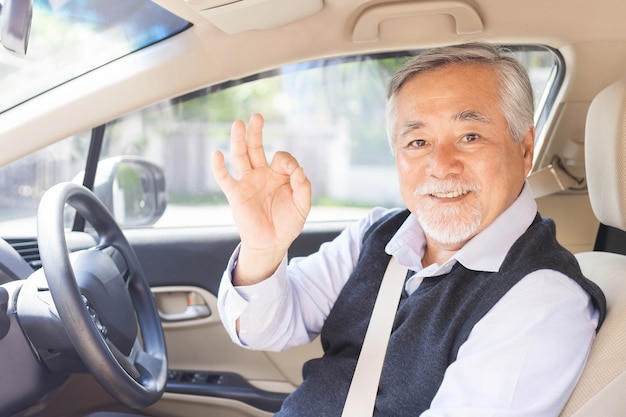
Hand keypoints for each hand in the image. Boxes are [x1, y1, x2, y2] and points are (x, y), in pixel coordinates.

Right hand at [211, 114, 310, 284]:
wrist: (272, 243)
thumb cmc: (288, 223)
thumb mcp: (302, 206)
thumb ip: (304, 188)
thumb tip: (299, 172)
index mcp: (278, 174)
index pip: (281, 157)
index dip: (288, 162)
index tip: (294, 173)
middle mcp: (261, 174)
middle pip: (255, 148)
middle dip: (256, 132)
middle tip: (257, 117)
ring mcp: (247, 182)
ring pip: (240, 156)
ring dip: (238, 140)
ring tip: (238, 124)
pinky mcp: (235, 194)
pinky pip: (224, 178)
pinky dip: (219, 167)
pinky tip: (217, 154)